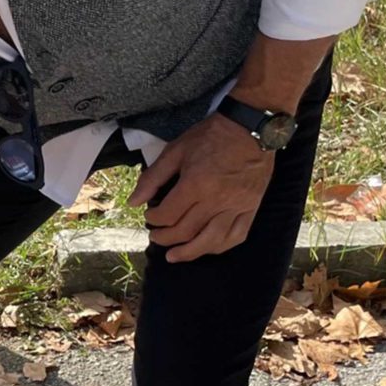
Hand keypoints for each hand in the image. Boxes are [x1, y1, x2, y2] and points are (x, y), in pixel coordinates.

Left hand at [128, 113, 273, 262]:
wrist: (251, 128)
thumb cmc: (211, 136)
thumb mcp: (176, 150)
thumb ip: (153, 178)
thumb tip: (133, 202)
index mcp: (196, 184)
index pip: (169, 215)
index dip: (154, 219)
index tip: (149, 215)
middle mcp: (217, 200)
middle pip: (186, 231)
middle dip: (165, 238)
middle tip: (155, 236)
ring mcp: (237, 206)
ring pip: (210, 241)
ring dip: (189, 253)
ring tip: (173, 256)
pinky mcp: (251, 208)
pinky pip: (235, 236)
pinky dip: (218, 247)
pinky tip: (205, 249)